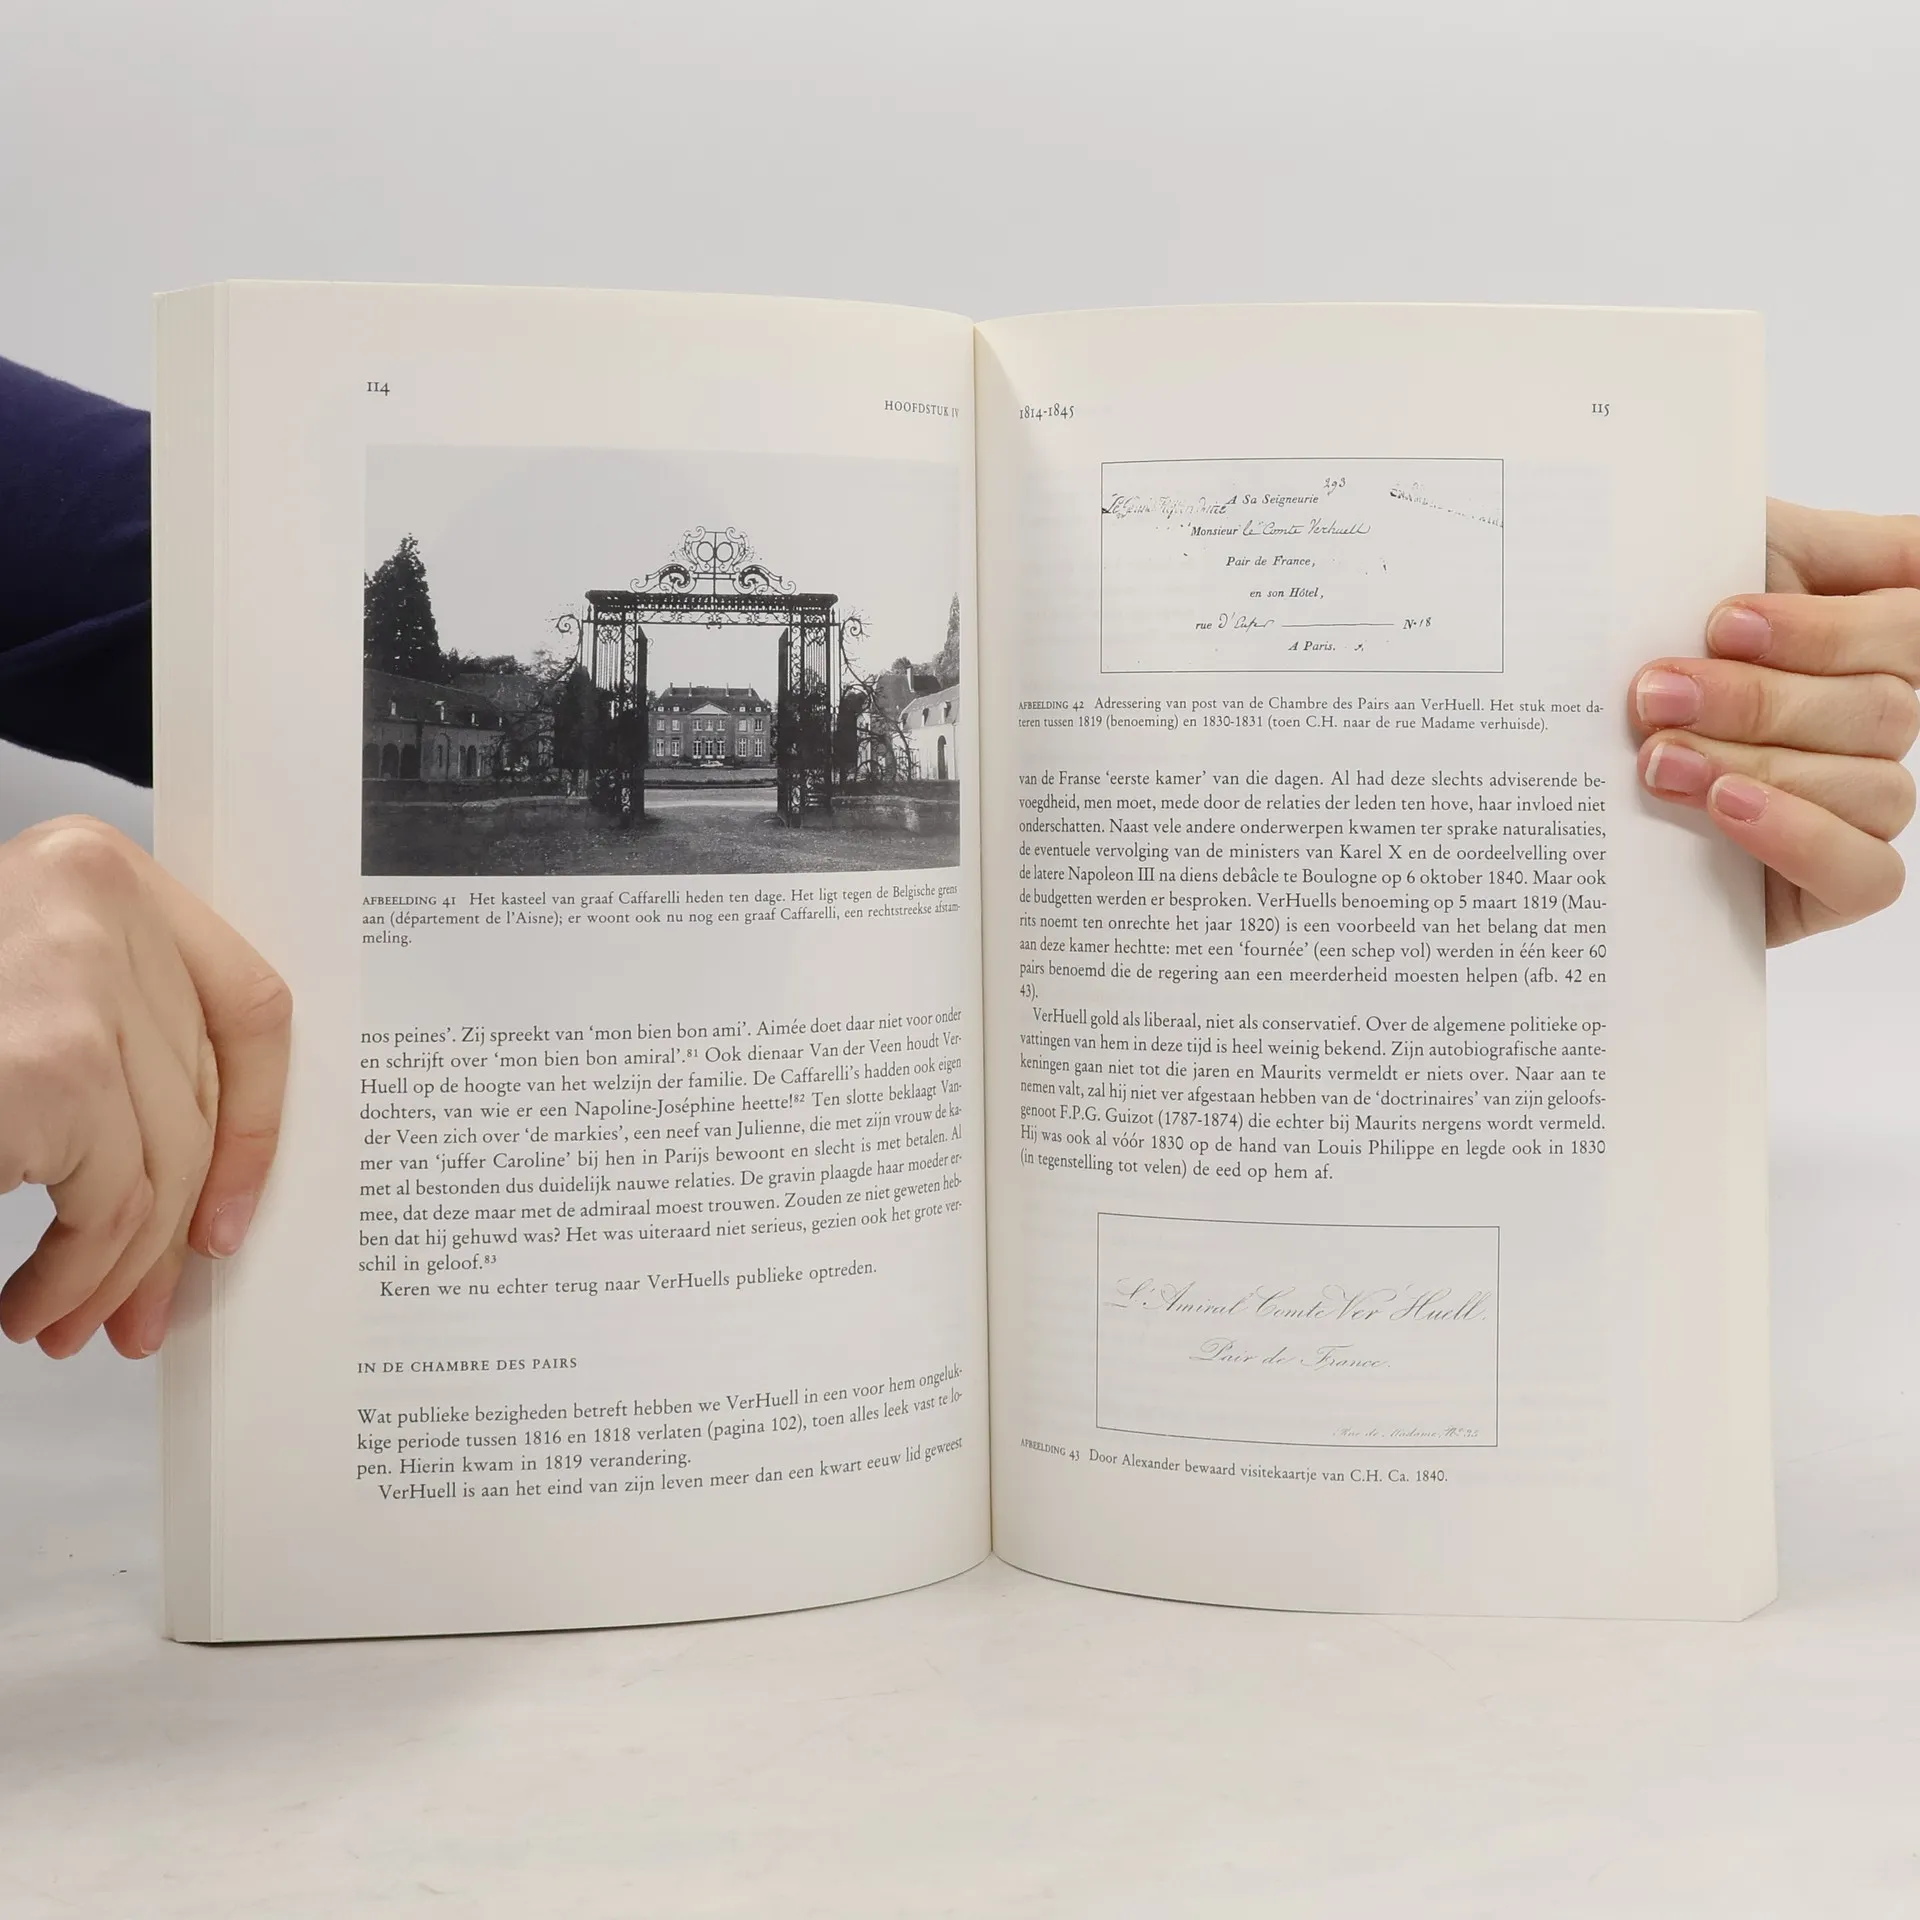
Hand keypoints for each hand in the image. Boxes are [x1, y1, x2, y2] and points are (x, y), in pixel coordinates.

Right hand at [0, 817, 289, 1357]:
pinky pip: (112, 1198)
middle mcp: (96, 903)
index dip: (258, 1120)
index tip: (230, 1207)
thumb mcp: (23, 995)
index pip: (244, 1003)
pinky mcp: (53, 1065)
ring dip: (118, 1265)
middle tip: (142, 1303)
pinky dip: (78, 1273)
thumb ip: (107, 1036)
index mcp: (96, 869)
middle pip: (201, 1095)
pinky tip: (32, 1305)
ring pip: (162, 1159)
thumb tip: (202, 1170)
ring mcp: (76, 978)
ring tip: (69, 1319)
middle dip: (174, 1219)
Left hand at [1633, 499, 1919, 943]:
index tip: (1724, 621)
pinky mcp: (1833, 884)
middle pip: (1884, 703)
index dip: (1828, 625)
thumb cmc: (1616, 660)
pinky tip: (1726, 811)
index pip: (1908, 612)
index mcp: (1852, 628)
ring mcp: (1860, 799)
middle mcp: (1872, 711)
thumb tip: (1767, 490)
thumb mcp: (1672, 574)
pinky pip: (1869, 872)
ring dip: (1760, 767)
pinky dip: (1801, 838)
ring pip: (1875, 782)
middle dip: (1757, 699)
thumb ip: (1744, 536)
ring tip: (1658, 760)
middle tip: (1653, 694)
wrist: (1540, 775)